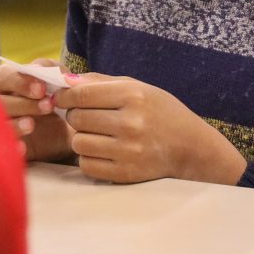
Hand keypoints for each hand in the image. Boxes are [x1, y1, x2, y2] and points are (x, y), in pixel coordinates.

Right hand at [0, 65, 72, 162]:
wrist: (68, 128)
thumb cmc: (55, 97)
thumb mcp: (56, 78)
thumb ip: (49, 67)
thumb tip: (39, 68)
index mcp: (2, 81)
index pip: (2, 76)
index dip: (20, 82)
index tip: (42, 89)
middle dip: (23, 103)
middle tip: (48, 106)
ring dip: (15, 124)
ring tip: (32, 125)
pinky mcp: (3, 145)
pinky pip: (0, 146)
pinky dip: (10, 146)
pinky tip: (23, 146)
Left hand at [59, 73, 246, 185]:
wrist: (190, 147)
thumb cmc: (160, 112)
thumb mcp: (137, 88)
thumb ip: (100, 82)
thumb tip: (64, 80)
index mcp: (133, 96)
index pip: (81, 94)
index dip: (64, 96)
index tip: (62, 98)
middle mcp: (131, 123)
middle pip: (77, 118)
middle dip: (75, 116)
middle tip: (86, 117)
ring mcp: (128, 151)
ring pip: (78, 143)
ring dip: (81, 138)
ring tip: (96, 135)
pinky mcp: (126, 173)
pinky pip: (87, 165)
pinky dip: (89, 158)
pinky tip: (102, 151)